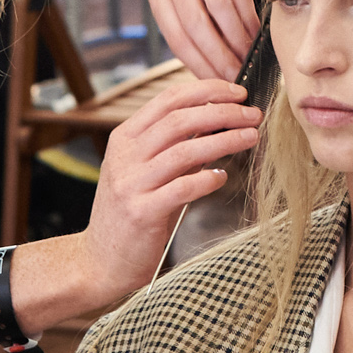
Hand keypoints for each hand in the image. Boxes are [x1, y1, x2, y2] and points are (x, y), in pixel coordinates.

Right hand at [78, 77, 258, 302]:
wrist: (99, 261)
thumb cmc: (131, 212)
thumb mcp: (145, 170)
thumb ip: (173, 146)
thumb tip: (218, 120)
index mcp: (125, 138)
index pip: (168, 99)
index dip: (206, 91)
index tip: (236, 93)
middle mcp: (125, 156)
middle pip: (180, 120)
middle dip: (223, 112)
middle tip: (253, 114)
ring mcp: (131, 184)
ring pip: (185, 151)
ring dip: (224, 140)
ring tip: (251, 137)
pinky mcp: (141, 212)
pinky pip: (182, 188)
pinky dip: (208, 179)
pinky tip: (222, 176)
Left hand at [150, 0, 261, 78]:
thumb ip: (197, 31)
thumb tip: (212, 80)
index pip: (176, 36)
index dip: (198, 64)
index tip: (218, 84)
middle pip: (195, 24)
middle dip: (218, 55)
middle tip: (237, 77)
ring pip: (217, 8)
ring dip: (236, 38)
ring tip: (249, 56)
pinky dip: (249, 15)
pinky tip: (258, 31)